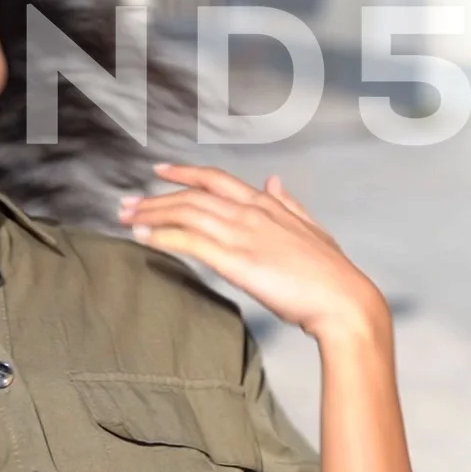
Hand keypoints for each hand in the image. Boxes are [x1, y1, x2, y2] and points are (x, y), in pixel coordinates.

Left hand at [119, 164, 387, 342]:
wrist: (344, 301)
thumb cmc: (331, 273)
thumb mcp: (311, 228)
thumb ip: (288, 203)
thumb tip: (273, 180)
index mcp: (267, 204)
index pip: (216, 178)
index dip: (184, 172)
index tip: (158, 170)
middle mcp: (251, 212)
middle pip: (191, 196)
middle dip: (154, 198)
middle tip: (126, 205)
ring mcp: (242, 234)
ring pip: (185, 214)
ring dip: (151, 215)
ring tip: (126, 220)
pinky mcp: (235, 260)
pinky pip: (189, 242)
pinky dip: (162, 237)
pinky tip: (143, 239)